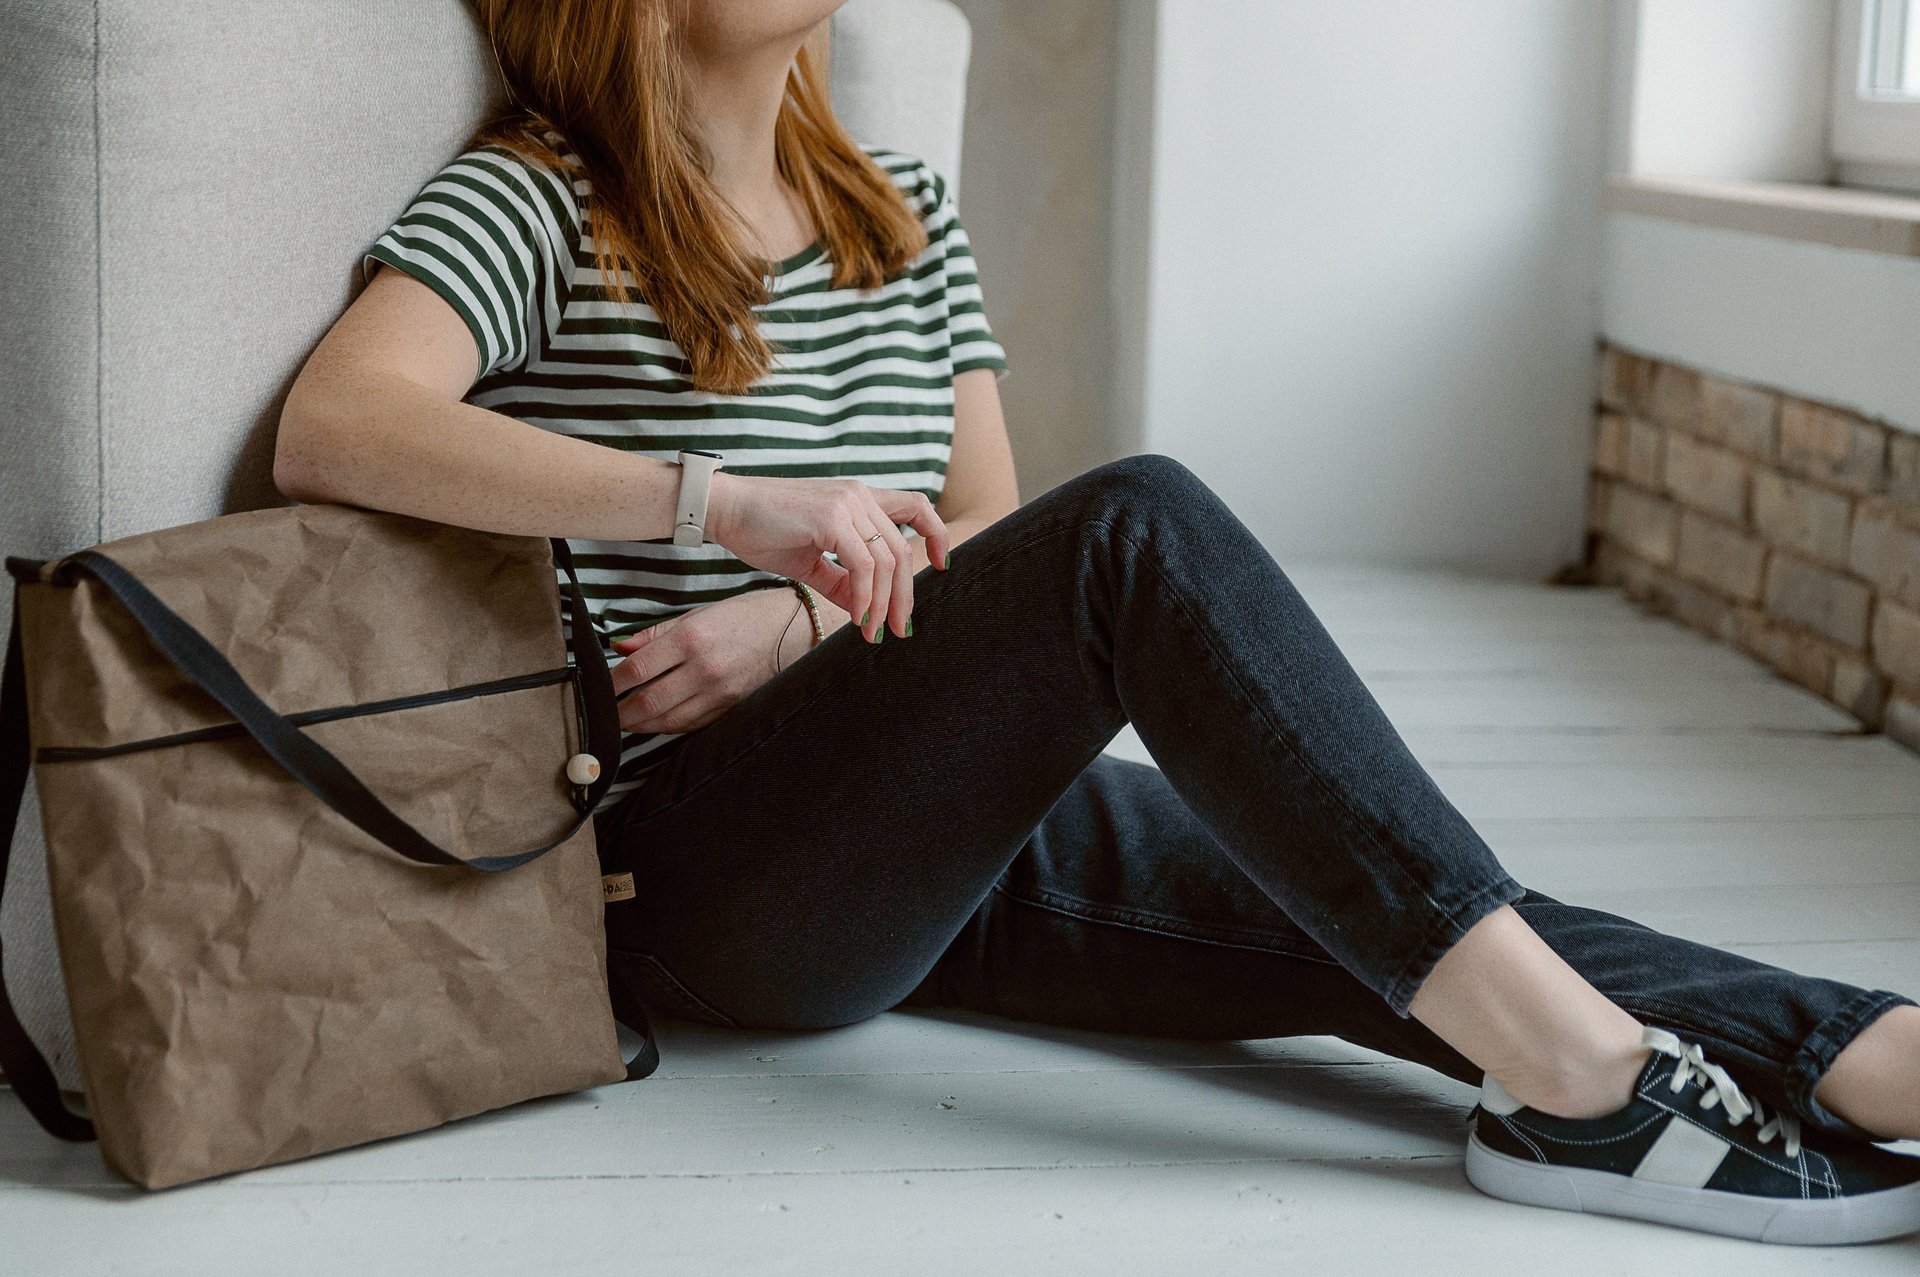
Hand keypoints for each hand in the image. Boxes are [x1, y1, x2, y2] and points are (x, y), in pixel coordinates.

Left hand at [608, 588, 811, 734]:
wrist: (795, 630)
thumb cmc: (746, 615)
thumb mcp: (698, 613)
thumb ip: (655, 633)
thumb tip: (618, 647)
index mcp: (691, 637)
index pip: (637, 669)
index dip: (611, 683)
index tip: (597, 688)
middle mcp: (704, 668)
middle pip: (648, 702)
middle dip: (620, 713)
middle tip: (603, 715)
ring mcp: (720, 692)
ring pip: (668, 720)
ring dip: (641, 725)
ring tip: (625, 722)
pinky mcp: (732, 708)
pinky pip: (691, 724)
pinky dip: (668, 726)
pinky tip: (656, 722)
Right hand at [704, 472, 948, 642]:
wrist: (724, 510)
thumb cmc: (762, 530)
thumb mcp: (811, 561)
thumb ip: (842, 581)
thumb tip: (865, 610)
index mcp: (858, 498)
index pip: (915, 506)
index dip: (935, 534)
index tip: (940, 565)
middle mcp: (859, 496)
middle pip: (902, 549)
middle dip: (905, 595)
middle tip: (899, 629)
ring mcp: (847, 503)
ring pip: (886, 561)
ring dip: (883, 603)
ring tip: (873, 631)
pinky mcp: (831, 518)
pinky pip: (863, 566)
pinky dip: (865, 597)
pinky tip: (858, 617)